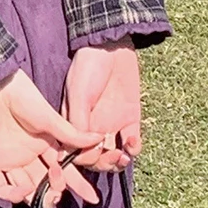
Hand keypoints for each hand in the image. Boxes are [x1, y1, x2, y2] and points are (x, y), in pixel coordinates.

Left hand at [0, 69, 101, 207]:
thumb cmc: (23, 97)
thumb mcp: (50, 118)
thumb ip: (72, 135)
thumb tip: (99, 139)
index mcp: (45, 147)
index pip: (64, 171)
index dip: (78, 185)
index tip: (92, 198)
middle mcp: (29, 157)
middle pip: (45, 185)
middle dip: (55, 192)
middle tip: (59, 187)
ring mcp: (9, 161)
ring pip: (25, 192)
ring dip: (37, 197)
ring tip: (47, 192)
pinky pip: (0, 188)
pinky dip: (12, 195)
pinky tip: (24, 189)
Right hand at [61, 40, 141, 170]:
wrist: (112, 43)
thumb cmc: (88, 65)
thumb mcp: (78, 93)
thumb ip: (78, 121)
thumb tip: (78, 151)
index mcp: (74, 122)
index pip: (76, 151)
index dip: (84, 158)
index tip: (92, 152)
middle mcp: (92, 126)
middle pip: (95, 158)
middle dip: (102, 163)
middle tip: (112, 156)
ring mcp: (112, 124)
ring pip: (113, 155)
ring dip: (117, 162)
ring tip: (123, 156)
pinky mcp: (130, 119)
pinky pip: (132, 143)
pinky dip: (134, 149)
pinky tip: (133, 142)